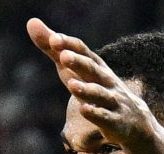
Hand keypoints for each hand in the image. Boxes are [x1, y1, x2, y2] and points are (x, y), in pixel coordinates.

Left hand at [26, 18, 155, 145]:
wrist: (132, 119)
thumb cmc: (95, 87)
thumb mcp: (73, 68)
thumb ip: (53, 49)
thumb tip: (31, 22)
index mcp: (94, 65)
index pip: (82, 51)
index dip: (68, 45)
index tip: (53, 39)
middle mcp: (104, 79)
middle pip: (91, 69)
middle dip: (78, 63)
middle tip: (63, 56)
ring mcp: (111, 100)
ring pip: (99, 93)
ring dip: (86, 89)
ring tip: (71, 85)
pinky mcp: (114, 121)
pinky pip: (104, 116)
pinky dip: (95, 113)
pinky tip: (84, 110)